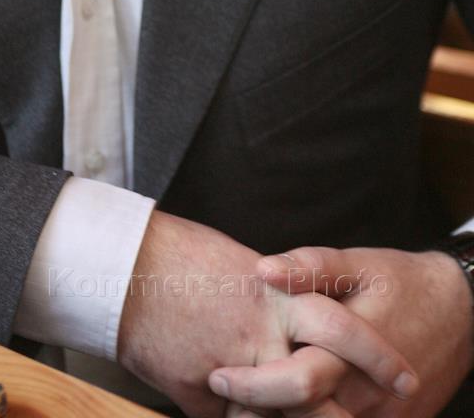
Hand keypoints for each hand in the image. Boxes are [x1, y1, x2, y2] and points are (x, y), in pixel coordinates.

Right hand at [116, 213, 417, 417]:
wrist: (124, 269)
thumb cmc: (181, 257)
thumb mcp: (240, 269)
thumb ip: (271, 303)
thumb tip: (289, 329)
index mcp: (275, 297)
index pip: (342, 332)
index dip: (377, 357)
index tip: (402, 377)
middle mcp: (260, 335)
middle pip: (319, 383)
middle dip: (352, 410)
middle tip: (387, 401)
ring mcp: (231, 369)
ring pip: (284, 414)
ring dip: (297, 417)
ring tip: (312, 414)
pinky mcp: (201, 393)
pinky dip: (244, 415)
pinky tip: (244, 408)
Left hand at [208, 244, 473, 415]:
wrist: (461, 313)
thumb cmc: (400, 281)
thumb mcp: (355, 263)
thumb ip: (308, 267)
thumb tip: (262, 269)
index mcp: (347, 351)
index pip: (292, 383)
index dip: (249, 385)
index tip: (216, 377)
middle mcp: (362, 394)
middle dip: (256, 413)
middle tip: (225, 396)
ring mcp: (380, 417)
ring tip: (250, 404)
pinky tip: (290, 407)